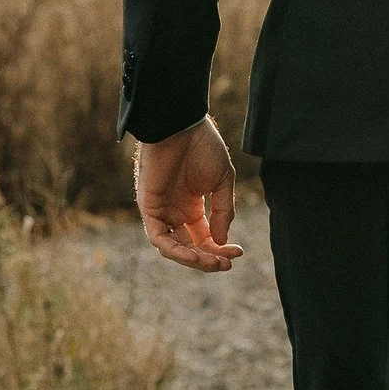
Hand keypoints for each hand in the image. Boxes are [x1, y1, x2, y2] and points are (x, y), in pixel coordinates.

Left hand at [134, 116, 241, 272]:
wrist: (182, 125)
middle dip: (209, 258)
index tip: (239, 253)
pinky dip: (176, 250)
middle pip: (189, 247)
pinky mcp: (149, 207)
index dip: (220, 249)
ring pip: (172, 247)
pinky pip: (159, 237)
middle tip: (227, 264)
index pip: (204, 237)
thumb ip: (223, 212)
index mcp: (191, 205)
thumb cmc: (202, 146)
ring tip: (213, 262)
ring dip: (193, 259)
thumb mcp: (222, 181)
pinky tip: (196, 255)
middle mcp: (174, 211)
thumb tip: (221, 241)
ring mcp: (161, 210)